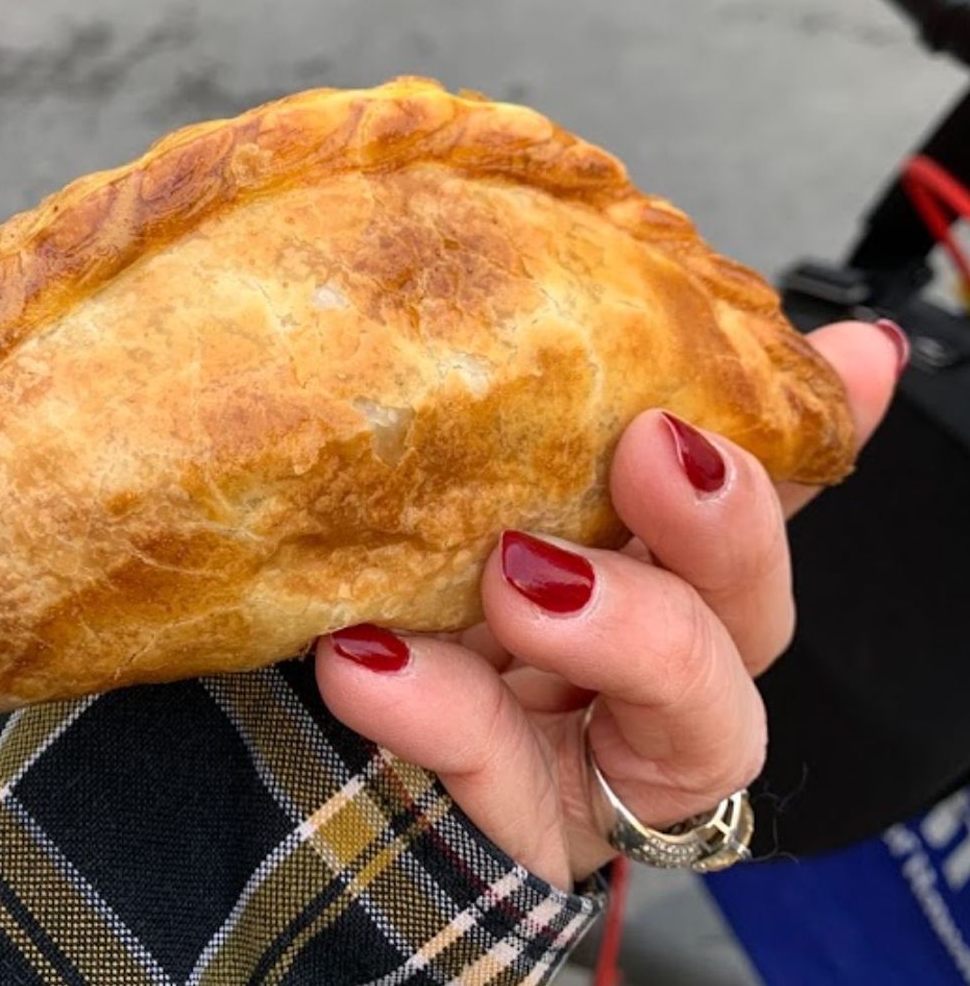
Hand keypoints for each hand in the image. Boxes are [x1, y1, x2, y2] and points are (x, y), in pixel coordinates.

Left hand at [315, 321, 903, 888]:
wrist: (301, 745)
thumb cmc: (407, 597)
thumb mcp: (466, 493)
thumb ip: (534, 426)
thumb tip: (648, 323)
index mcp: (652, 580)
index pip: (751, 506)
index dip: (809, 443)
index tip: (848, 359)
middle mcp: (657, 672)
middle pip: (750, 610)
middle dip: (729, 529)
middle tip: (661, 450)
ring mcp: (611, 759)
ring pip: (692, 709)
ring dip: (620, 626)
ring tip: (516, 577)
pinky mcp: (532, 826)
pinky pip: (501, 769)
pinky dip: (443, 711)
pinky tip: (368, 659)